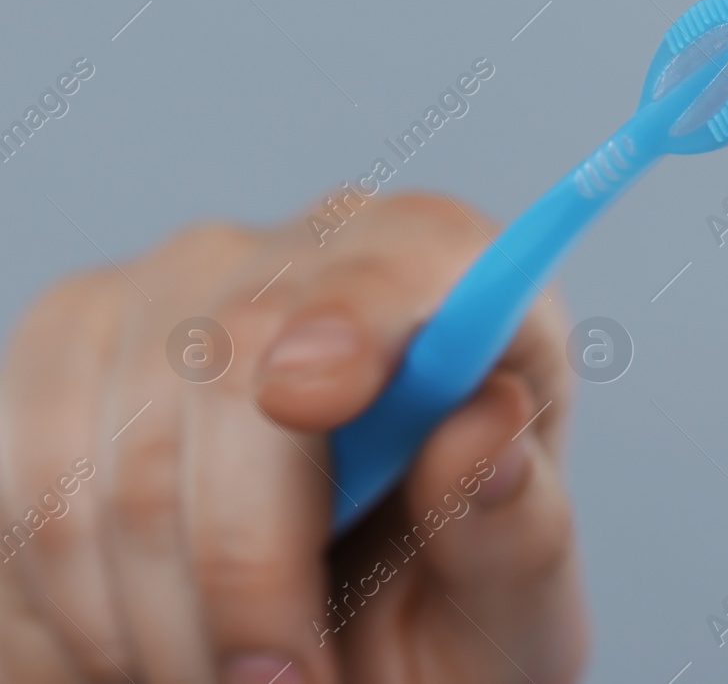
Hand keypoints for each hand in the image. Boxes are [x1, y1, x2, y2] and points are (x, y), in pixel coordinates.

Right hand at [0, 192, 586, 683]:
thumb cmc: (440, 614)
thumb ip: (514, 530)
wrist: (321, 656)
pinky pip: (39, 474)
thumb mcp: (510, 609)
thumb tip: (489, 431)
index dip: (357, 311)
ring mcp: (186, 282)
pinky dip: (82, 597)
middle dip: (248, 558)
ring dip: (165, 607)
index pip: (415, 252)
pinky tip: (149, 643)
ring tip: (232, 682)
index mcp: (465, 295)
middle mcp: (325, 254)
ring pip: (128, 441)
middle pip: (239, 358)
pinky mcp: (74, 339)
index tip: (307, 396)